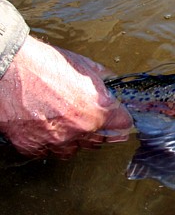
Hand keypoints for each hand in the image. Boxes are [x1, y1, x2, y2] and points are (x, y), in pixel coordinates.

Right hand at [0, 36, 131, 157]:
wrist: (7, 67)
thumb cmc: (43, 63)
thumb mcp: (84, 66)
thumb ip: (104, 80)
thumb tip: (112, 84)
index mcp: (98, 109)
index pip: (123, 124)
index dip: (121, 119)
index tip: (119, 119)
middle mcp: (80, 129)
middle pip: (100, 141)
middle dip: (98, 130)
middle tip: (91, 120)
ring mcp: (56, 140)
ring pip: (73, 150)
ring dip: (73, 140)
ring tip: (66, 125)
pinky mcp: (32, 145)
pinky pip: (47, 151)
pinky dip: (47, 143)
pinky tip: (45, 129)